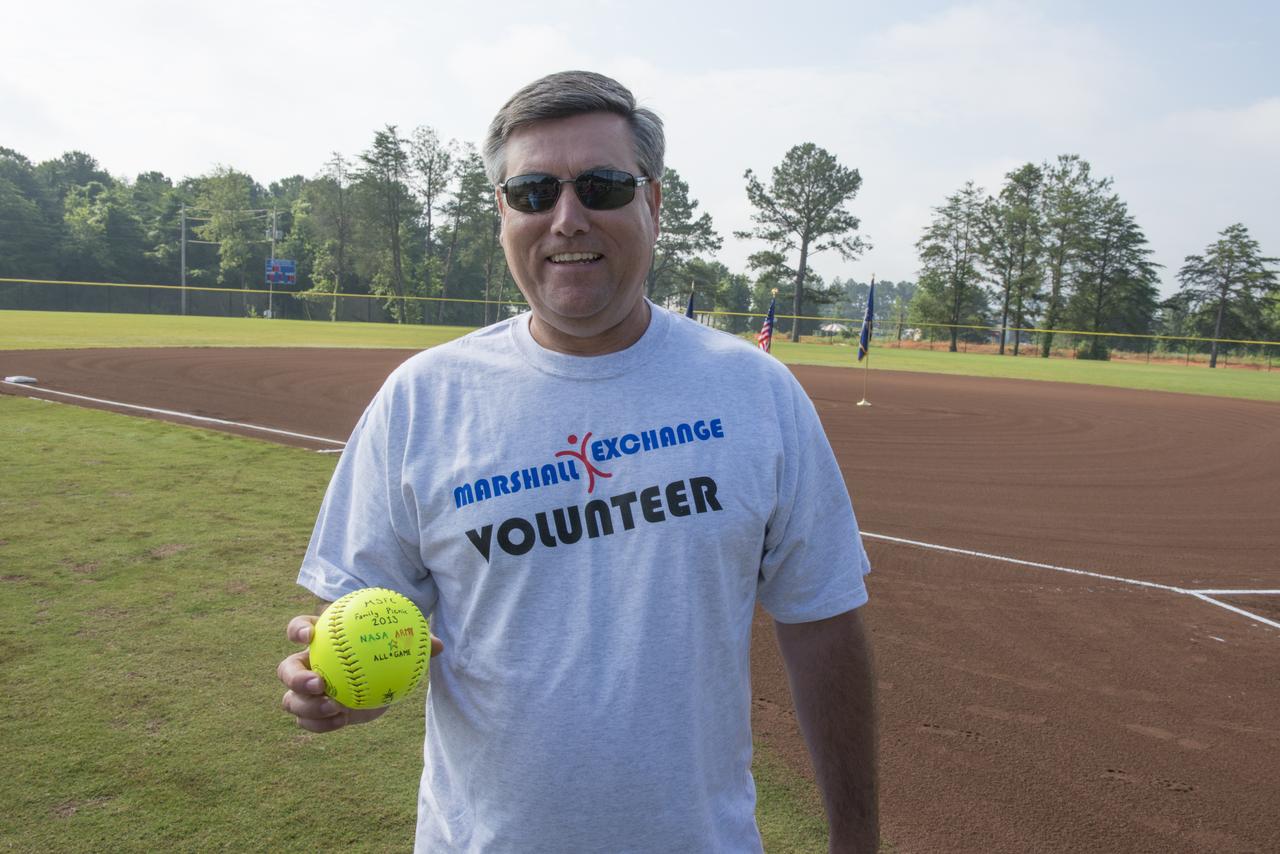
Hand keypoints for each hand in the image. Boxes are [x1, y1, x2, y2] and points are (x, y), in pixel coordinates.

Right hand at [277, 613, 443, 732]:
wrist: (382, 675)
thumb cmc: (387, 648)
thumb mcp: (401, 641)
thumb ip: (416, 641)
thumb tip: (438, 646)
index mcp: (320, 638)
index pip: (299, 628)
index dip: (297, 629)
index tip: (309, 634)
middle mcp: (307, 663)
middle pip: (286, 670)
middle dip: (297, 678)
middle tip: (321, 683)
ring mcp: (308, 691)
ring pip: (291, 700)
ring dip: (308, 707)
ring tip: (335, 707)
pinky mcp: (315, 712)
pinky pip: (307, 722)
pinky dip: (320, 724)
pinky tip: (342, 721)